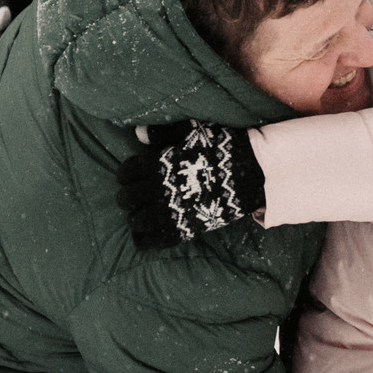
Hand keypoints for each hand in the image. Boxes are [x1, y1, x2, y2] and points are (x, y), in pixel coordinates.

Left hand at [116, 117, 265, 247]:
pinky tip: (145, 236)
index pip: (126, 172)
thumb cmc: (219, 148)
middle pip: (128, 198)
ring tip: (140, 215)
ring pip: (138, 221)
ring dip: (135, 218)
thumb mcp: (191, 131)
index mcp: (157, 164)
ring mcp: (171, 211)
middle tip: (131, 197)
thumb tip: (138, 134)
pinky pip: (155, 241)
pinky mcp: (184, 229)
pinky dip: (145, 240)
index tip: (128, 176)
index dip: (124, 175)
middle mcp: (159, 189)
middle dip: (126, 197)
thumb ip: (162, 133)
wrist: (248, 172)